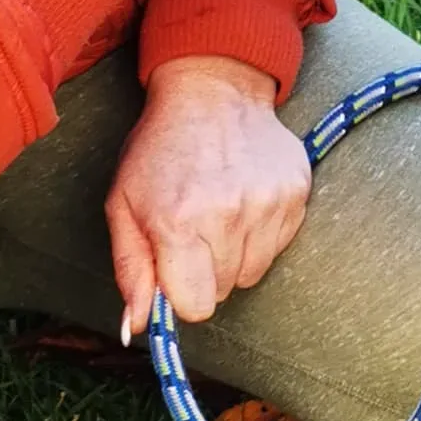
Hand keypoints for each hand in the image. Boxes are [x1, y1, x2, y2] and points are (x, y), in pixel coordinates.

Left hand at [106, 54, 313, 336]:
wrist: (213, 92)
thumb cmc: (160, 150)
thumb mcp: (124, 205)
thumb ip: (131, 271)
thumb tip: (134, 329)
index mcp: (179, 223)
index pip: (196, 306)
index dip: (182, 296)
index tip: (175, 272)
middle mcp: (229, 217)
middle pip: (224, 291)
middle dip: (205, 272)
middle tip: (194, 231)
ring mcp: (269, 205)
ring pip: (253, 272)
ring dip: (234, 255)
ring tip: (219, 215)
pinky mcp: (296, 195)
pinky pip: (278, 246)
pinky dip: (260, 234)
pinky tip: (243, 202)